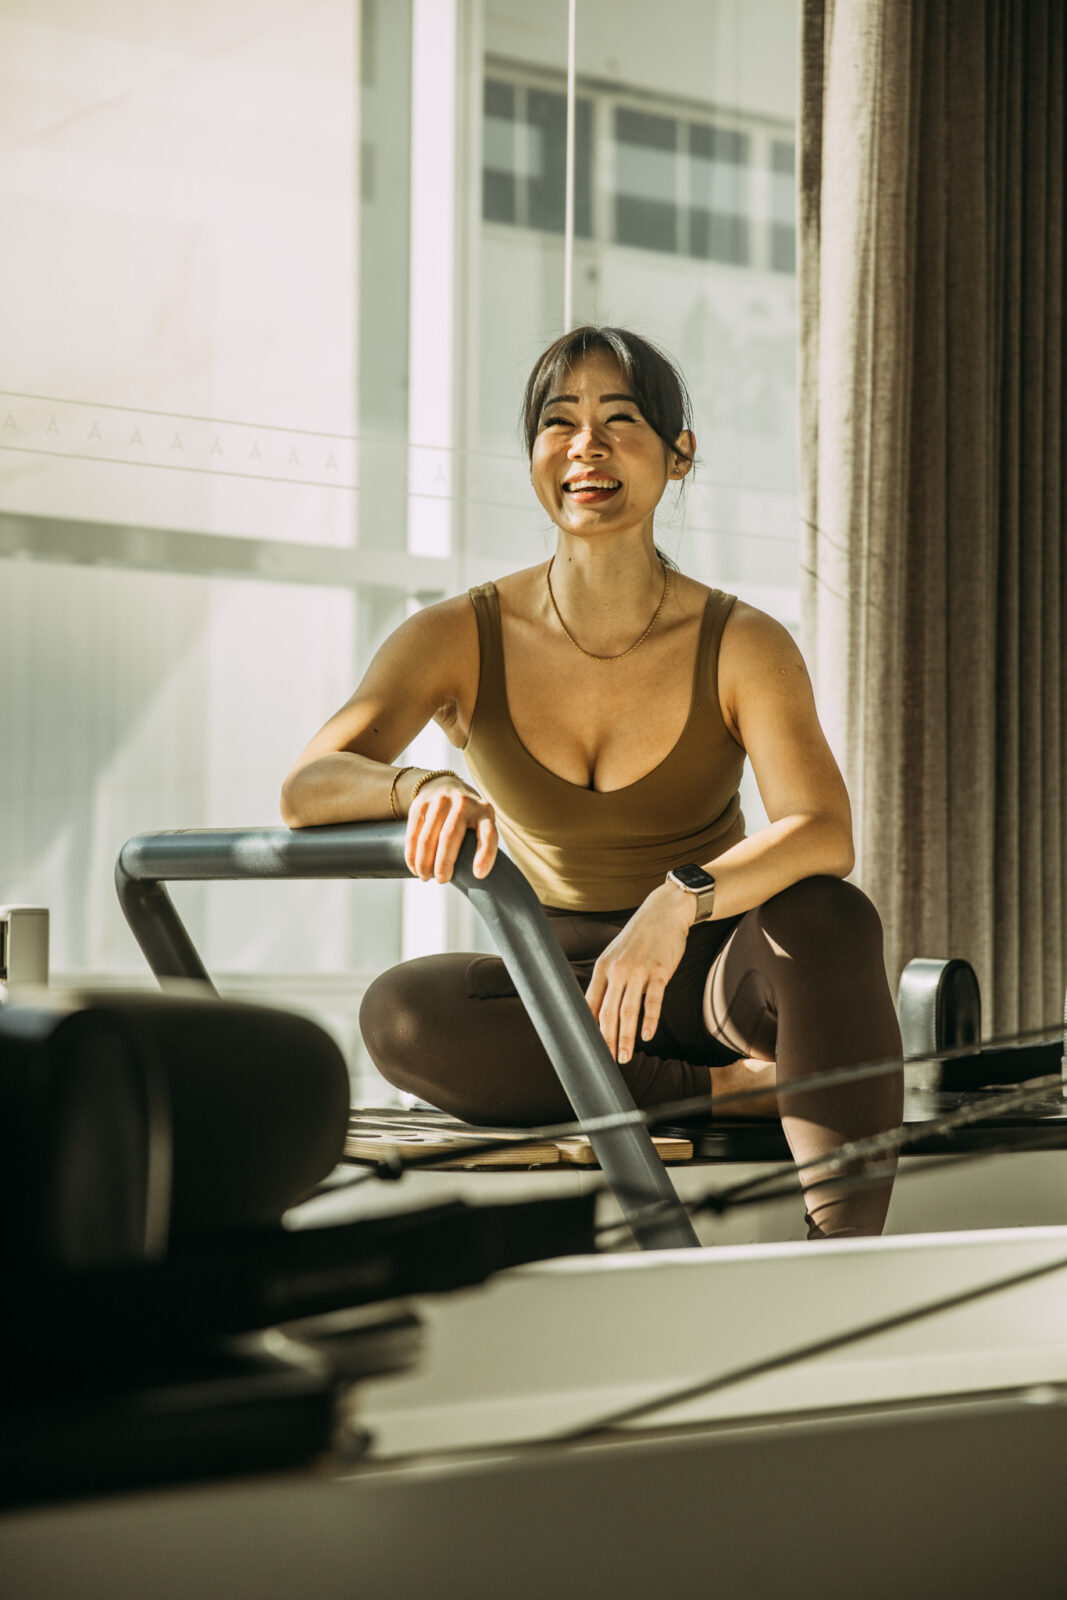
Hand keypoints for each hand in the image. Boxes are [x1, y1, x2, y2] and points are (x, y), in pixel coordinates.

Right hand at [405, 774, 497, 882]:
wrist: (444, 784)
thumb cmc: (467, 816)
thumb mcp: (480, 822)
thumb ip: (479, 843)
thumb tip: (473, 879)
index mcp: (484, 811)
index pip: (488, 835)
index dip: (485, 856)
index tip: (479, 875)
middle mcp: (463, 803)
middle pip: (450, 836)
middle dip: (444, 863)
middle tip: (442, 880)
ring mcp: (440, 800)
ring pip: (427, 837)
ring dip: (424, 862)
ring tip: (425, 877)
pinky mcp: (420, 803)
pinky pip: (413, 833)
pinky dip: (412, 854)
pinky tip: (414, 867)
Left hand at [585, 884, 693, 1063]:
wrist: (664, 913)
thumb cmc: (639, 938)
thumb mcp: (615, 955)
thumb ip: (607, 980)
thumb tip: (598, 1010)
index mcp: (602, 968)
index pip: (590, 1005)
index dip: (588, 1030)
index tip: (589, 1049)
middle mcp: (617, 970)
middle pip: (607, 1012)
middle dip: (607, 1041)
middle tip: (607, 1062)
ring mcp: (639, 971)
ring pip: (628, 1010)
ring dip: (626, 1037)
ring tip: (625, 1057)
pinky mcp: (660, 971)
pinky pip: (653, 1001)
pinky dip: (649, 1020)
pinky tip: (647, 1036)